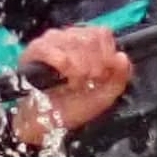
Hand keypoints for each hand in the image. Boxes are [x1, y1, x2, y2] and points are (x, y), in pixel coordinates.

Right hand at [15, 22, 133, 140]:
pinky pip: (52, 48)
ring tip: (74, 83)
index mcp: (88, 43)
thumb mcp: (105, 95)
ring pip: (73, 41)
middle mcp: (70, 37)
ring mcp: (51, 41)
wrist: (48, 122)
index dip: (106, 53)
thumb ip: (120, 76)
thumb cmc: (75, 107)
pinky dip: (62, 64)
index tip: (102, 74)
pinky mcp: (34, 50)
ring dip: (79, 67)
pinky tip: (63, 77)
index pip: (101, 33)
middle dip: (94, 65)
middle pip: (90, 37)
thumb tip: (122, 56)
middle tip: (88, 82)